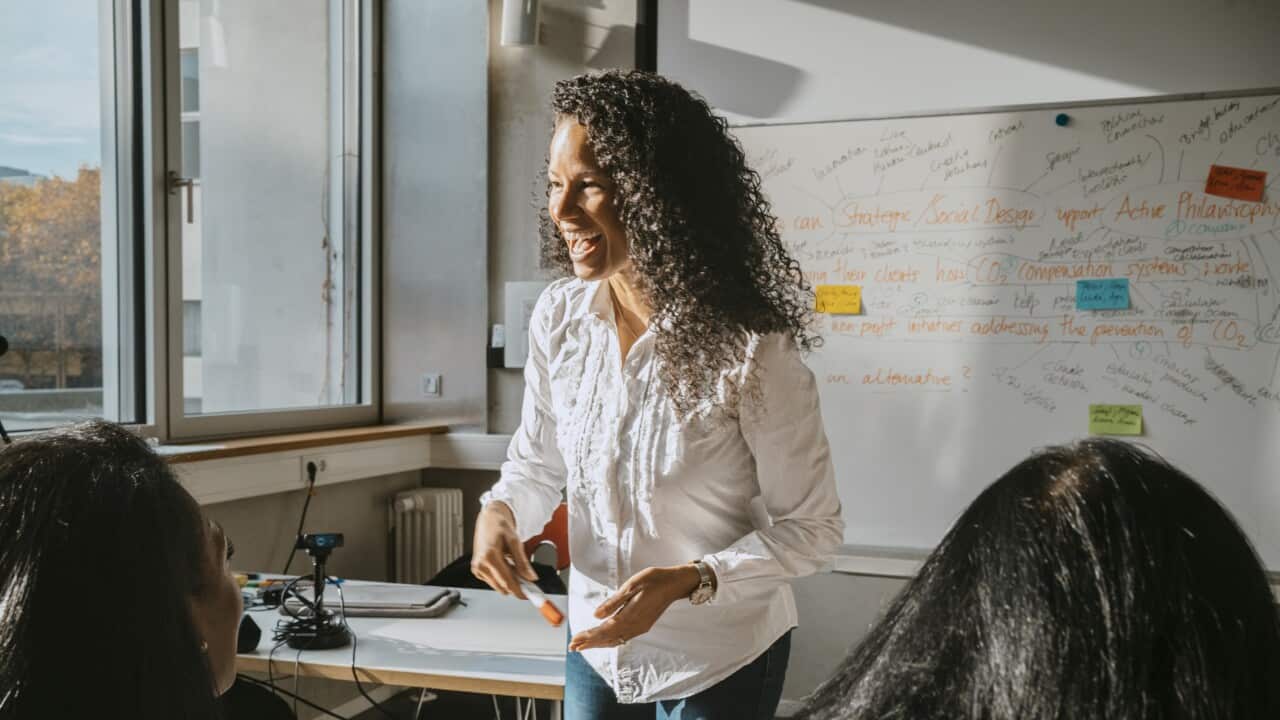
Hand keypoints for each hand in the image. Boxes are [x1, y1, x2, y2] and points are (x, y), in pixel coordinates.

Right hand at [471, 502, 537, 598]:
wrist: (488, 519)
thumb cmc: (500, 526)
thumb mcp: (515, 541)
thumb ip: (522, 562)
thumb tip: (530, 577)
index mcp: (489, 556)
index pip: (507, 581)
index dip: (519, 590)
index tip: (529, 595)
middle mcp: (481, 564)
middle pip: (502, 586)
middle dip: (516, 585)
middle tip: (527, 579)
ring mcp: (477, 568)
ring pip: (497, 586)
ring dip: (508, 581)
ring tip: (513, 565)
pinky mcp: (477, 570)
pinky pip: (492, 581)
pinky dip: (501, 577)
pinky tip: (504, 565)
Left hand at [568, 565, 702, 651]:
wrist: (675, 583)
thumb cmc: (653, 580)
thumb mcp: (631, 585)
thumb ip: (614, 602)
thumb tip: (596, 615)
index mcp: (630, 615)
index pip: (604, 630)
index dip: (588, 636)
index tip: (575, 640)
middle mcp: (635, 626)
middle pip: (608, 638)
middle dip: (589, 643)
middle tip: (573, 647)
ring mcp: (640, 627)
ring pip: (615, 640)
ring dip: (598, 643)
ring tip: (583, 646)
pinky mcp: (643, 625)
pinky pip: (623, 637)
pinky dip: (610, 641)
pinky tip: (604, 640)